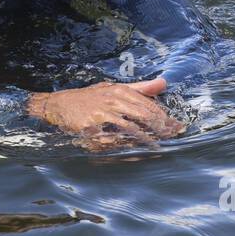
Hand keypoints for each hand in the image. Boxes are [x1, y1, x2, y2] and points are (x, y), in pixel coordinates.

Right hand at [27, 77, 185, 145]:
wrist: (58, 105)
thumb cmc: (88, 98)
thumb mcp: (112, 88)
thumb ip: (140, 88)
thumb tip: (163, 83)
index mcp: (119, 91)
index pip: (148, 104)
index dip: (164, 117)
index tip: (177, 126)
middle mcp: (112, 100)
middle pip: (144, 115)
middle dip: (161, 128)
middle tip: (173, 137)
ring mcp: (102, 115)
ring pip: (131, 128)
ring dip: (147, 140)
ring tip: (158, 147)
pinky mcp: (92, 128)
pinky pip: (112, 140)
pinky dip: (125, 147)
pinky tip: (134, 152)